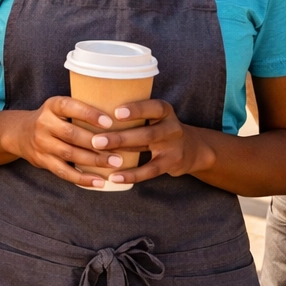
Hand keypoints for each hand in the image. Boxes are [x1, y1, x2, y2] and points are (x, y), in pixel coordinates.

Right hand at [2, 96, 131, 188]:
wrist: (20, 133)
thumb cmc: (53, 118)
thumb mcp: (60, 107)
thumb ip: (81, 109)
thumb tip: (121, 114)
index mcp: (52, 106)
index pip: (70, 107)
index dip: (89, 114)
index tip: (109, 122)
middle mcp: (44, 123)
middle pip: (72, 135)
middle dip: (97, 143)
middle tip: (119, 150)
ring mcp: (41, 144)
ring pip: (70, 154)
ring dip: (94, 161)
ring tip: (115, 163)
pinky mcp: (42, 161)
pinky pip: (64, 172)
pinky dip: (82, 178)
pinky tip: (99, 181)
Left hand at [100, 98, 214, 185]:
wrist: (191, 149)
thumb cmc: (159, 128)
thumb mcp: (154, 116)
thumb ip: (133, 114)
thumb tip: (94, 111)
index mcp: (165, 111)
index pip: (154, 107)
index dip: (136, 110)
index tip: (115, 112)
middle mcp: (172, 127)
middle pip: (146, 132)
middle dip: (120, 136)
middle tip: (96, 140)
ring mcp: (173, 146)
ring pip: (147, 148)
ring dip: (123, 151)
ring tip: (101, 156)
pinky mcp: (172, 163)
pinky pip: (151, 170)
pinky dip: (132, 174)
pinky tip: (115, 177)